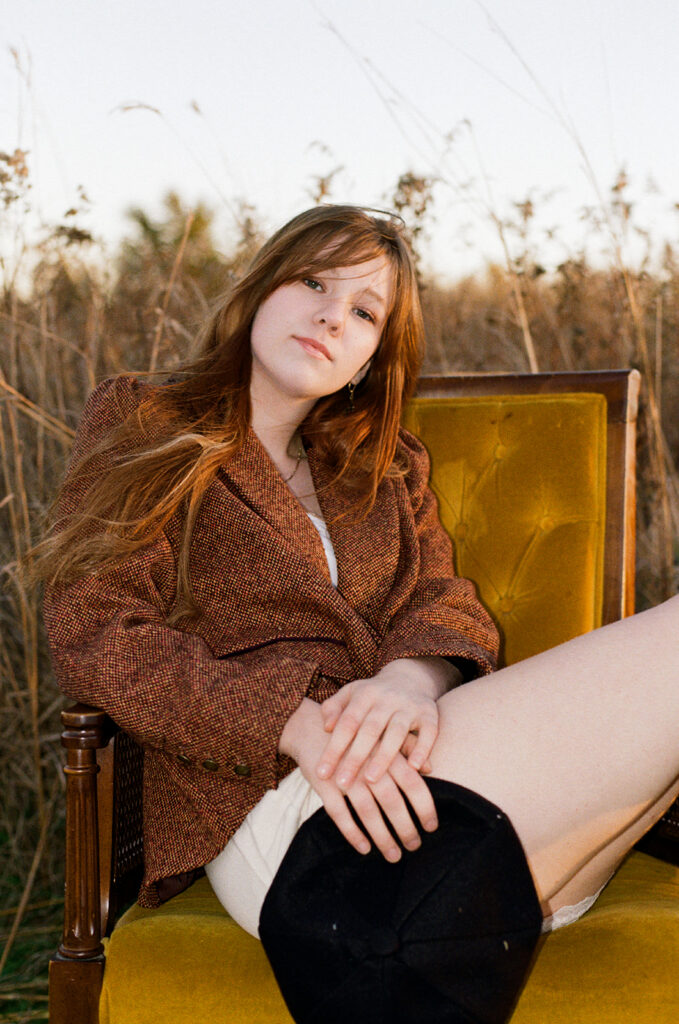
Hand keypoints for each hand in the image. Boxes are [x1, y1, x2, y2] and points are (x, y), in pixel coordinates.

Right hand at [278, 698, 437, 861]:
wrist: (312, 726)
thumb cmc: (355, 734)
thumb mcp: (383, 734)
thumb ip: (408, 748)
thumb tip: (431, 767)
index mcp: (386, 752)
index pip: (413, 783)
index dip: (424, 807)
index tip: (432, 827)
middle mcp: (368, 764)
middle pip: (392, 802)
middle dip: (405, 828)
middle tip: (414, 846)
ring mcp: (344, 775)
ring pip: (367, 811)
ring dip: (382, 837)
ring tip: (394, 855)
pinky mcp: (323, 783)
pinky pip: (339, 813)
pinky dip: (352, 833)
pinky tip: (364, 848)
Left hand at [316, 658, 449, 788]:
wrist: (409, 677)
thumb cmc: (372, 696)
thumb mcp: (350, 694)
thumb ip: (333, 708)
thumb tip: (326, 727)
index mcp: (365, 694)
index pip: (347, 723)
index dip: (334, 748)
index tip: (322, 774)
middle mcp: (387, 699)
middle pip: (370, 729)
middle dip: (355, 757)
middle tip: (342, 783)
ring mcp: (410, 706)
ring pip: (397, 732)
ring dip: (384, 756)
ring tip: (370, 780)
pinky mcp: (430, 714)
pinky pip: (429, 732)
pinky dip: (422, 749)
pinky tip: (414, 769)